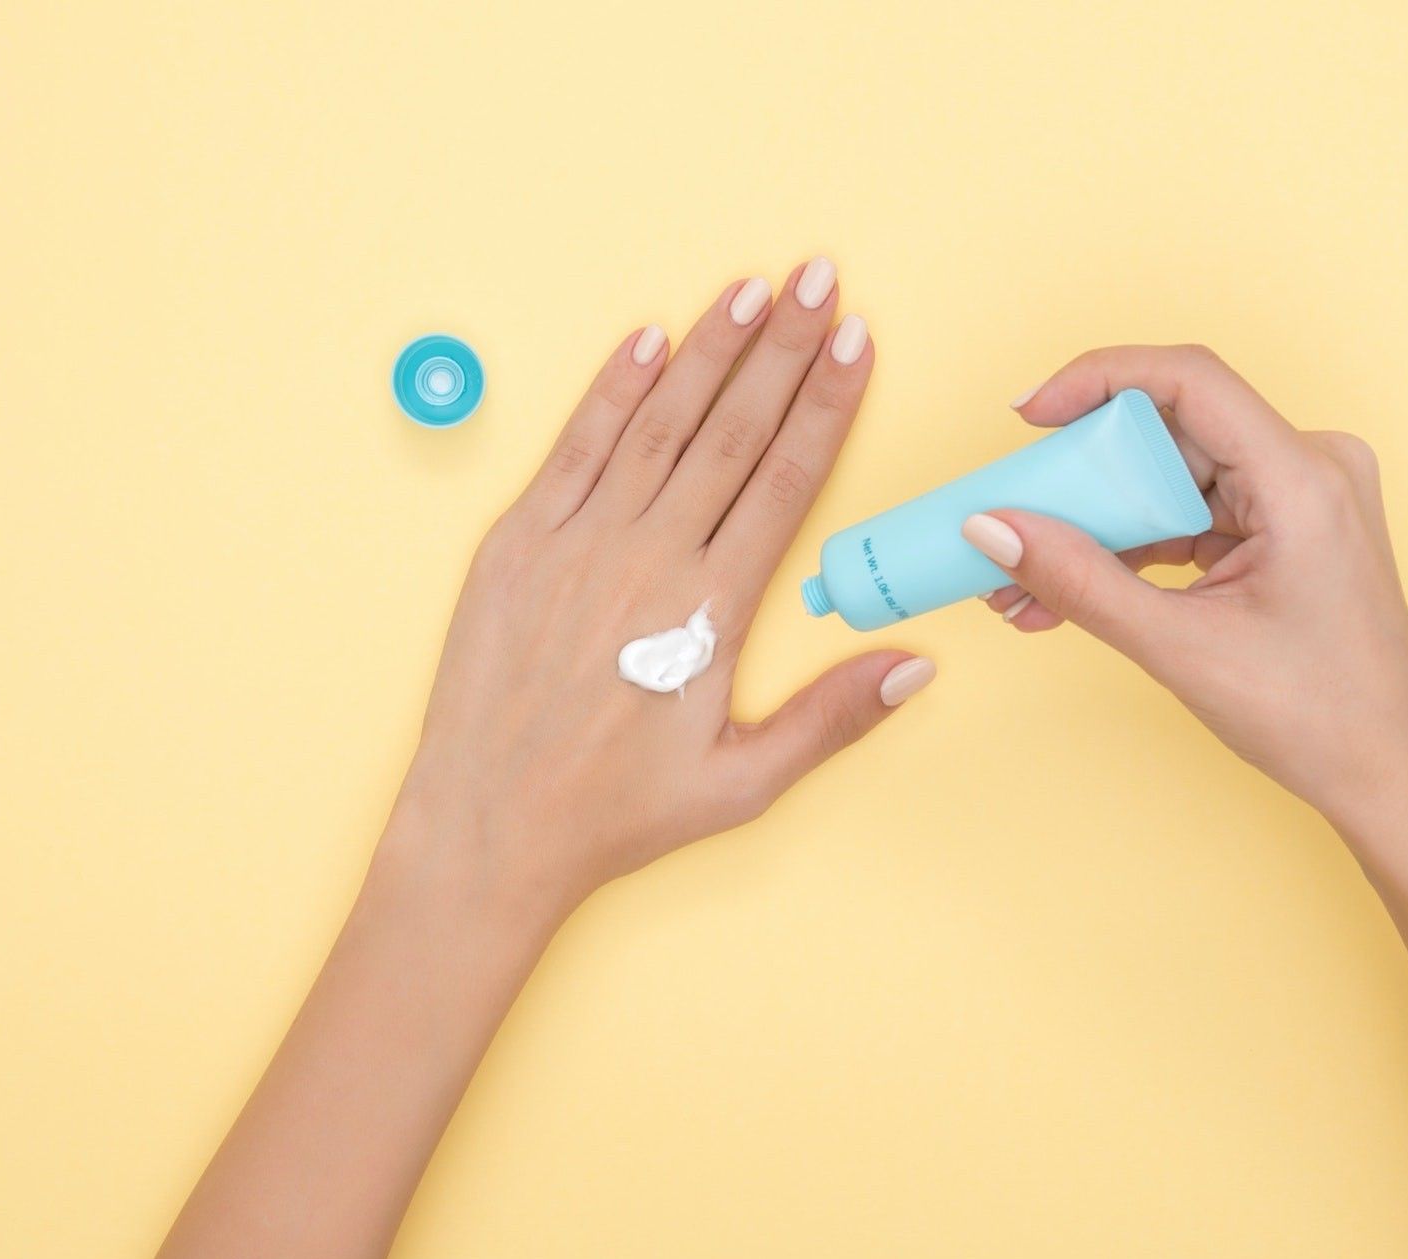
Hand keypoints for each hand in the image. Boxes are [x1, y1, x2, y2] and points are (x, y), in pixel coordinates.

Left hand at [383, 261, 932, 934]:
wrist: (487, 828)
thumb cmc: (616, 815)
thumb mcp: (743, 784)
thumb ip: (833, 717)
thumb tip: (919, 663)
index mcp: (709, 610)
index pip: (785, 479)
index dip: (826, 404)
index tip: (858, 343)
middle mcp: (646, 559)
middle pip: (731, 430)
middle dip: (783, 349)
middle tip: (820, 280)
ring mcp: (575, 544)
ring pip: (657, 423)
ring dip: (708, 350)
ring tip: (752, 289)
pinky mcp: (514, 545)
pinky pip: (573, 449)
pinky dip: (610, 391)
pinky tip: (646, 339)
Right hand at [970, 344, 1407, 833]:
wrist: (1387, 774)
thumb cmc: (1319, 718)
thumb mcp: (1181, 648)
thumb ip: (1079, 582)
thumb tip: (994, 529)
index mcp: (1305, 480)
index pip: (1190, 380)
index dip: (1099, 380)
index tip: (1030, 415)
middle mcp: (1314, 468)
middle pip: (1172, 434)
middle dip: (1084, 482)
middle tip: (1013, 521)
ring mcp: (1305, 497)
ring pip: (1176, 479)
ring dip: (1101, 527)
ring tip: (1025, 584)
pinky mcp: (1290, 528)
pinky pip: (1195, 514)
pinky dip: (1137, 550)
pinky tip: (1074, 592)